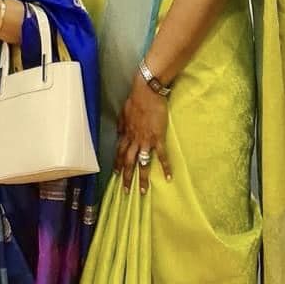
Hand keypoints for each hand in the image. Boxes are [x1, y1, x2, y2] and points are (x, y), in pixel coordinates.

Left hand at [114, 75, 171, 193]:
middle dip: (126, 178)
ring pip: (142, 163)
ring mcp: (146, 140)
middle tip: (126, 191)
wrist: (147, 92)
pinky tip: (168, 177)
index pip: (119, 152)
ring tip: (143, 191)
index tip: (116, 174)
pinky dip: (165, 167)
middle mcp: (134, 140)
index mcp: (126, 134)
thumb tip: (119, 132)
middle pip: (128, 162)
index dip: (117, 164)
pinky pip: (162, 155)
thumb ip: (122, 124)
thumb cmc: (136, 100)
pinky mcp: (158, 138)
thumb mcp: (124, 113)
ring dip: (142, 178)